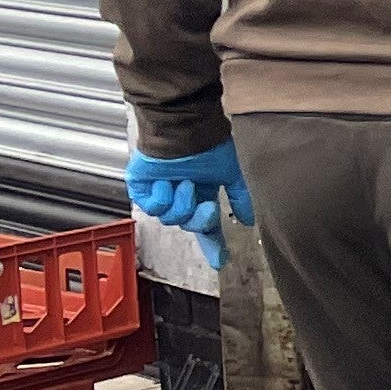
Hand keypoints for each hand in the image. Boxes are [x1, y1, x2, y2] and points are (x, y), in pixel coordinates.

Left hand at [125, 142, 252, 263]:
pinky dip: (163, 195)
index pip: (207, 224)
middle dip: (199, 219)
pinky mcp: (142, 188)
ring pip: (171, 218)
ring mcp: (161, 191)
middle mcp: (181, 195)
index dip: (213, 242)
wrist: (183, 128)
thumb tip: (248, 221)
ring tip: (184, 182)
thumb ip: (239, 198)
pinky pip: (153, 206)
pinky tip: (166, 180)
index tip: (220, 261)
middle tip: (208, 205)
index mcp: (201, 193)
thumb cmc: (207, 143)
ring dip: (182, 203)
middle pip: (189, 225)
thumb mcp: (230, 173)